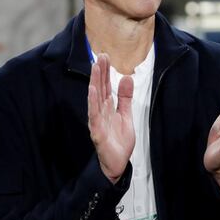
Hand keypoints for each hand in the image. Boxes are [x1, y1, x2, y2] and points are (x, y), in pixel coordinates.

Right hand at [87, 53, 133, 182]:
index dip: (105, 72)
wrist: (118, 164)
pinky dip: (93, 102)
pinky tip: (93, 91)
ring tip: (96, 68)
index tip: (105, 56)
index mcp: (107, 108)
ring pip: (95, 99)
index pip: (105, 86)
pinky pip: (94, 115)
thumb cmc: (118, 141)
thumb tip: (127, 78)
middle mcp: (100, 112)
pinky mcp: (97, 132)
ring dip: (95, 82)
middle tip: (101, 55)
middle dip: (100, 72)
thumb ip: (125, 98)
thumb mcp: (126, 115)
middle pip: (99, 88)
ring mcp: (97, 121)